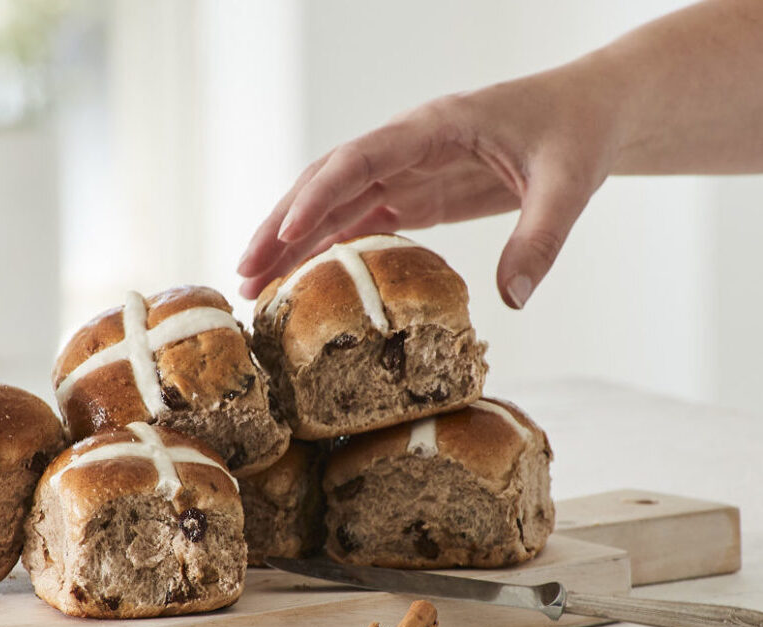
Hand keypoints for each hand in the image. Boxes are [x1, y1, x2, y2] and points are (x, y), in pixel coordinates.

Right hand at [237, 61, 623, 307]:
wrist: (591, 115)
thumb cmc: (578, 133)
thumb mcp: (568, 184)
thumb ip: (540, 239)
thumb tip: (512, 301)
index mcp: (434, 126)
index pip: (360, 159)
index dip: (319, 196)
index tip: (287, 236)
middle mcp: (408, 146)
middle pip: (327, 181)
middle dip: (283, 226)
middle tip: (245, 274)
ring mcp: (408, 171)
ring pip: (335, 204)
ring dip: (294, 244)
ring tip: (258, 286)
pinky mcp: (417, 194)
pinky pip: (362, 221)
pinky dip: (329, 249)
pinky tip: (304, 279)